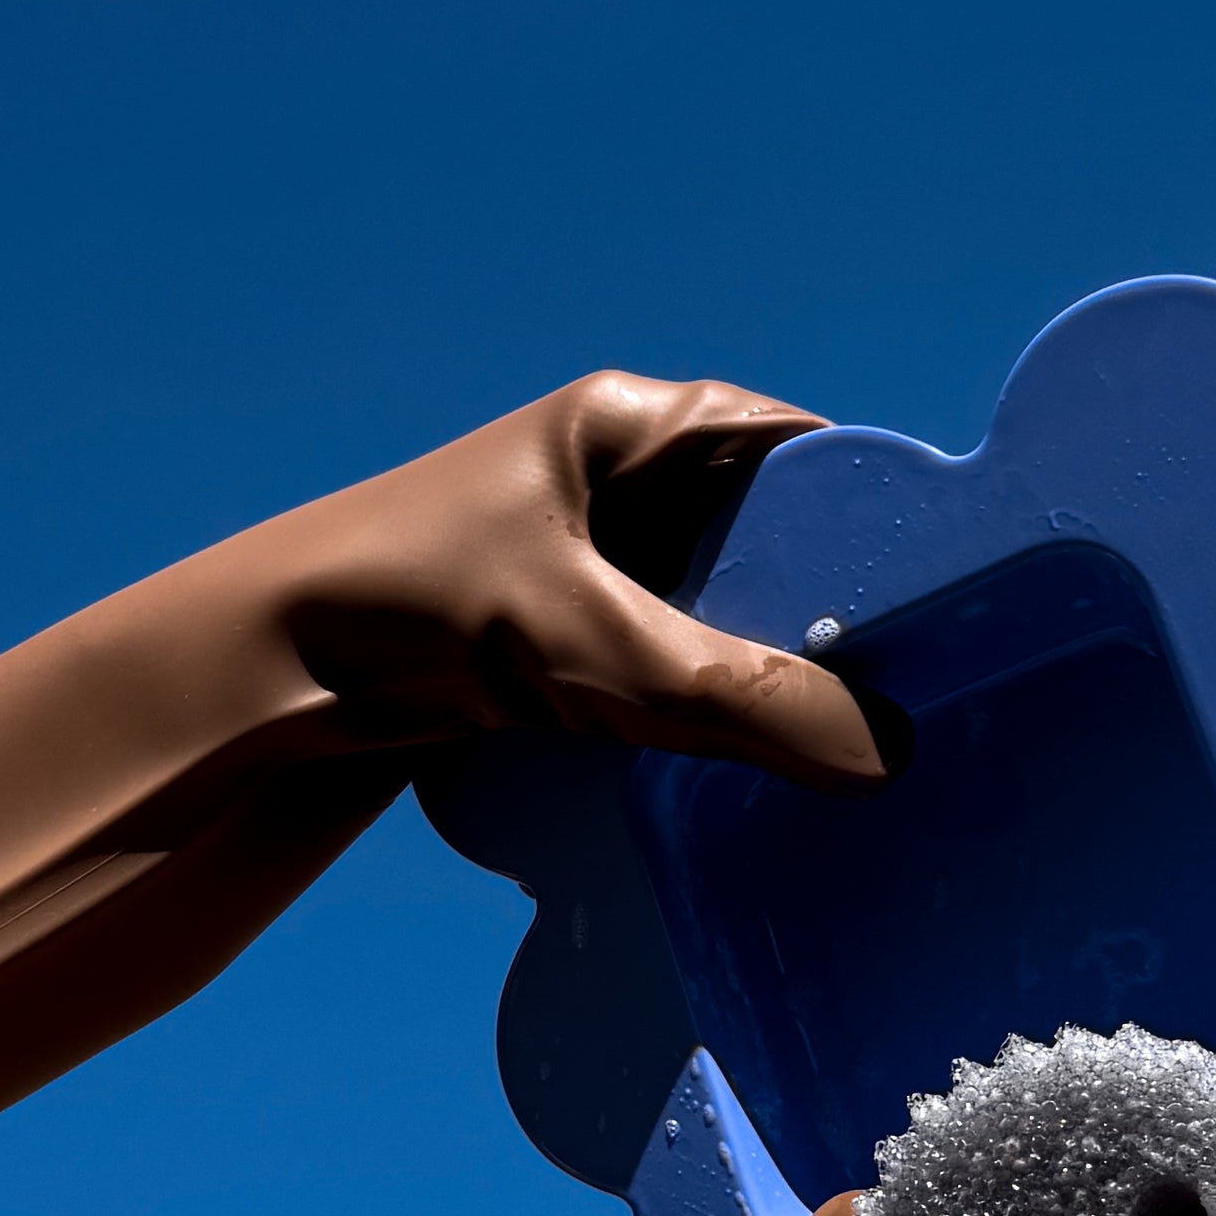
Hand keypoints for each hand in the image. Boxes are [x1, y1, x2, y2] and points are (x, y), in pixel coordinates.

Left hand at [0, 368, 884, 1186]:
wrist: (245, 688)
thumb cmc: (396, 612)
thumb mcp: (580, 647)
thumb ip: (728, 694)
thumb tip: (878, 755)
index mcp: (637, 424)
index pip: (806, 457)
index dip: (885, 520)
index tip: (970, 603)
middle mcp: (625, 485)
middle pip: (780, 551)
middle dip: (848, 623)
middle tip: (949, 701)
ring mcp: (600, 577)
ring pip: (734, 629)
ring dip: (788, 690)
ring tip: (890, 757)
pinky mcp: (572, 661)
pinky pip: (683, 687)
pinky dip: (726, 731)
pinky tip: (782, 791)